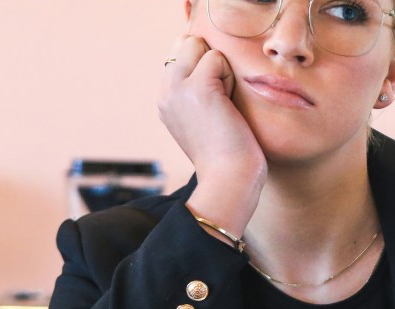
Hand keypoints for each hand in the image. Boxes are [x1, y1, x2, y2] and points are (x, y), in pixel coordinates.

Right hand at [158, 35, 265, 236]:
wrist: (228, 179)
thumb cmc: (227, 153)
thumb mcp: (203, 118)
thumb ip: (197, 90)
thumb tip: (211, 60)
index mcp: (165, 99)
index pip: (179, 53)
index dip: (203, 64)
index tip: (213, 99)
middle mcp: (165, 92)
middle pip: (186, 43)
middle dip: (210, 61)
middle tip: (220, 99)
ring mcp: (177, 88)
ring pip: (200, 46)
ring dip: (221, 69)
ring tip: (223, 103)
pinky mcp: (197, 88)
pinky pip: (216, 58)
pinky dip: (229, 77)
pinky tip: (227, 105)